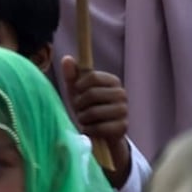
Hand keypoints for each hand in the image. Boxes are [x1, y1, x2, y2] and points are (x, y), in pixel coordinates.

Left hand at [61, 55, 130, 187]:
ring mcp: (124, 110)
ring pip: (94, 112)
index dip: (79, 85)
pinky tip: (90, 129)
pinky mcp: (123, 127)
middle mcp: (121, 93)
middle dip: (79, 104)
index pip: (92, 76)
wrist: (100, 132)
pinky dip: (89, 130)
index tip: (76, 92)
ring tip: (83, 119)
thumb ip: (71, 75)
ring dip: (83, 118)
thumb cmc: (86, 106)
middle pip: (92, 94)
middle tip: (78, 109)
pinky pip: (99, 127)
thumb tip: (67, 58)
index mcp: (112, 80)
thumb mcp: (76, 90)